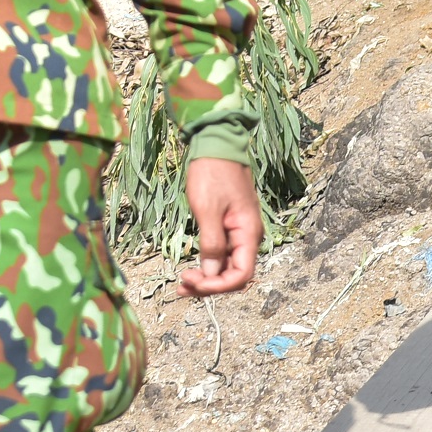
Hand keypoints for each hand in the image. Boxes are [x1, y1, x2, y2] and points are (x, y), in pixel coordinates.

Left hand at [182, 157, 259, 296]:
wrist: (217, 145)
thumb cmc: (213, 173)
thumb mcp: (208, 209)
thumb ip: (211, 243)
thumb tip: (211, 273)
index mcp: (248, 233)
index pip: (241, 275)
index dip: (218, 286)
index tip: (195, 281)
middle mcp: (248, 237)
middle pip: (234, 275)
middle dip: (210, 286)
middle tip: (182, 286)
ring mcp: (239, 233)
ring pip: (226, 267)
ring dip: (207, 279)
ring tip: (182, 284)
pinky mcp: (229, 228)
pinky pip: (221, 255)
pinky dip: (207, 266)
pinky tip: (192, 269)